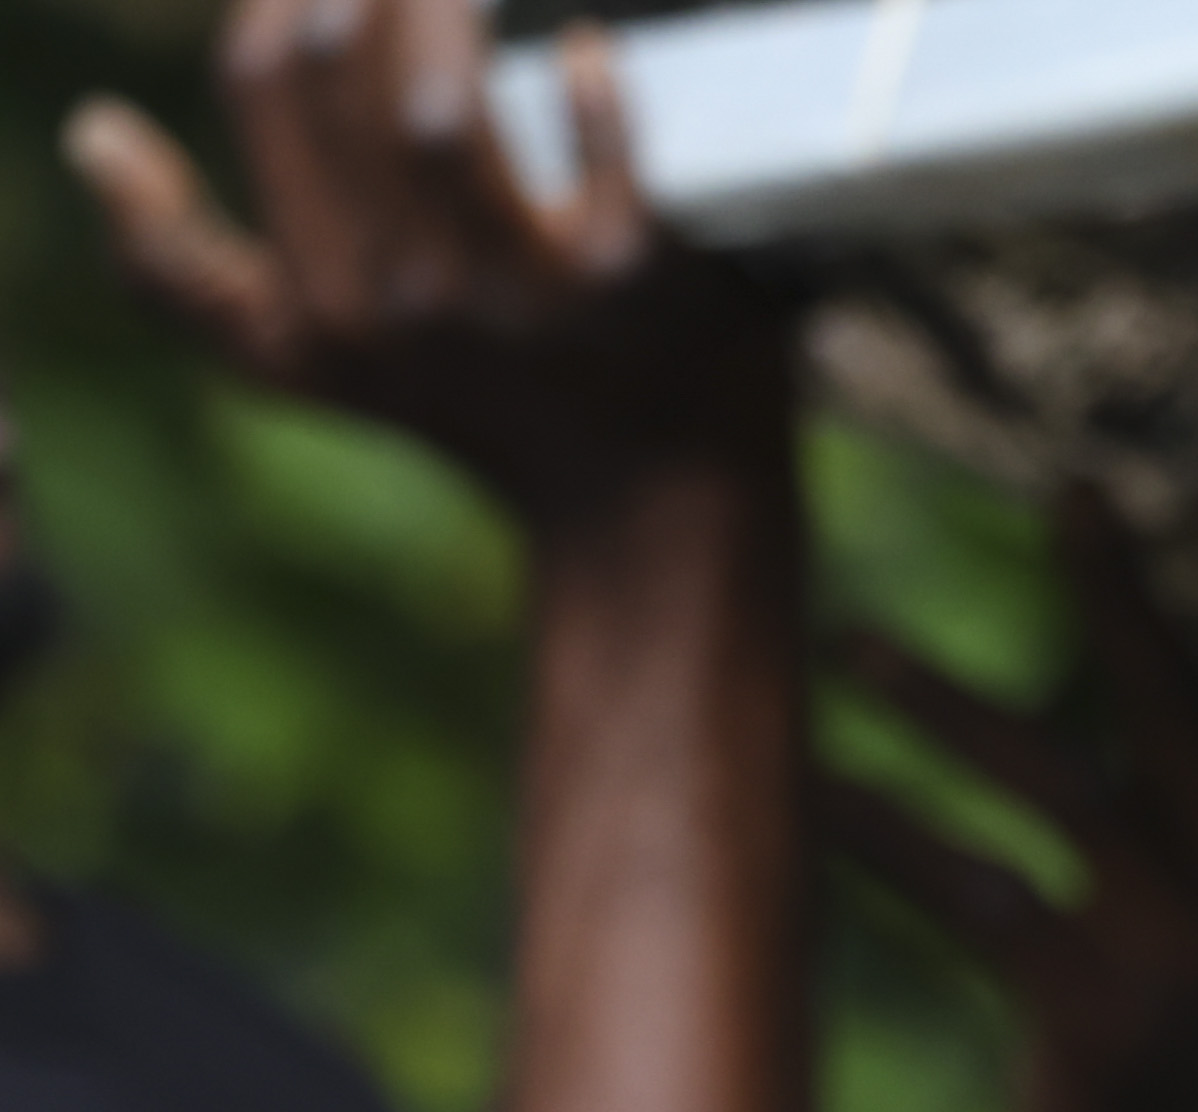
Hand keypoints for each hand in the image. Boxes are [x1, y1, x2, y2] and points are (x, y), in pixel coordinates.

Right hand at [68, 0, 787, 528]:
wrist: (641, 514)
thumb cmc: (470, 410)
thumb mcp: (299, 360)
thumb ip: (174, 268)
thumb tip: (95, 132)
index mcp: (323, 290)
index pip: (266, 84)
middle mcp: (409, 296)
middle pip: (348, 78)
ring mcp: (526, 294)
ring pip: (443, 115)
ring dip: (445, 15)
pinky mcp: (641, 286)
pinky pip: (609, 171)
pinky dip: (596, 98)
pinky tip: (586, 51)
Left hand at [827, 496, 1197, 1111]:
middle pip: (1186, 714)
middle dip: (1127, 600)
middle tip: (1079, 491)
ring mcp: (1183, 946)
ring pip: (1062, 792)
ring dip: (946, 706)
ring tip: (845, 645)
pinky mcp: (1094, 1010)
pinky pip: (969, 895)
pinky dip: (882, 832)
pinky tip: (806, 780)